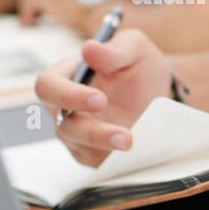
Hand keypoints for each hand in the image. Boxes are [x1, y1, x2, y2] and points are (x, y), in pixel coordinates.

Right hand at [35, 29, 172, 166]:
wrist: (159, 91)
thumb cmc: (138, 64)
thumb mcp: (134, 48)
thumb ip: (112, 50)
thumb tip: (88, 49)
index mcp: (67, 75)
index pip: (49, 86)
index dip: (67, 95)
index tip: (100, 99)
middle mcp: (64, 105)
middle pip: (60, 123)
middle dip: (90, 131)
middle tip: (122, 133)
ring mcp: (76, 131)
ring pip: (77, 144)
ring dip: (104, 145)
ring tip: (131, 140)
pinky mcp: (90, 152)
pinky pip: (92, 161)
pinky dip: (110, 158)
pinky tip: (131, 151)